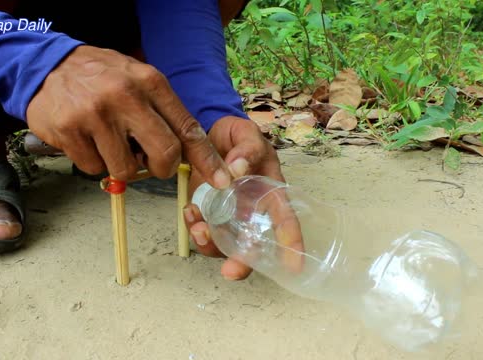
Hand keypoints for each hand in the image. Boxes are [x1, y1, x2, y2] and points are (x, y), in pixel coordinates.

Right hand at [26, 45, 231, 188]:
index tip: (221, 180)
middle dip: (161, 169)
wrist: (45, 64)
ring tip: (110, 142)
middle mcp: (126, 96)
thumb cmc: (99, 76)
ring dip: (122, 165)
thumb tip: (188, 152)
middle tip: (151, 164)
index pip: (187, 127)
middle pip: (164, 154)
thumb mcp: (137, 78)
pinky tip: (87, 141)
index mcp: (150, 82)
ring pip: (127, 170)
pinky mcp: (70, 132)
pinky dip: (95, 163)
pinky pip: (95, 169)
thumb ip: (162, 110)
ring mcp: (96, 115)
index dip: (207, 159)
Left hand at [183, 116, 303, 279]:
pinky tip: (190, 212)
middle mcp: (253, 211)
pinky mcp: (209, 214)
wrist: (210, 133)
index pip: (286, 220)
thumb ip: (246, 149)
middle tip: (229, 272)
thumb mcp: (247, 135)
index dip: (291, 243)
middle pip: (254, 245)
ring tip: (197, 227)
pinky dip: (194, 227)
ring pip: (225, 244)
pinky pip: (203, 230)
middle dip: (242, 263)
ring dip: (210, 244)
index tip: (293, 265)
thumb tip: (237, 168)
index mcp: (270, 192)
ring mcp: (230, 215)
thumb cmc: (238, 137)